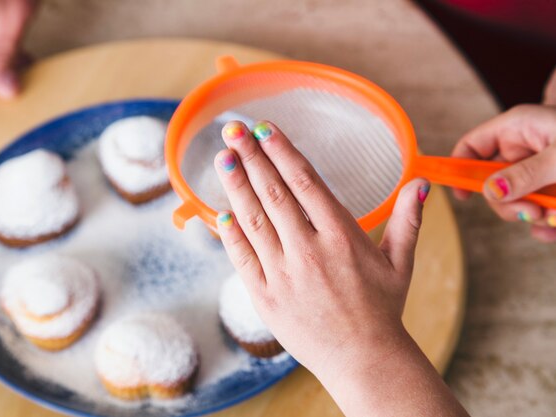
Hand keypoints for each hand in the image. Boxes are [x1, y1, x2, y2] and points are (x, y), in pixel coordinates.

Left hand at [214, 121, 467, 416]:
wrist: (363, 359)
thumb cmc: (382, 309)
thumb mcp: (400, 262)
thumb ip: (408, 219)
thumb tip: (422, 183)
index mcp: (342, 237)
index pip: (306, 183)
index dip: (283, 152)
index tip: (265, 129)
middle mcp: (310, 251)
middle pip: (274, 194)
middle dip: (251, 158)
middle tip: (233, 129)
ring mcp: (284, 275)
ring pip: (253, 221)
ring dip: (235, 187)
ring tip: (222, 158)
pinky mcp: (265, 298)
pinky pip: (242, 259)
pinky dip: (230, 235)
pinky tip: (220, 213)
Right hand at [451, 104, 555, 241]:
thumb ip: (525, 174)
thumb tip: (490, 190)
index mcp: (519, 128)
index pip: (472, 145)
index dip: (459, 167)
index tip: (460, 196)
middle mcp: (526, 149)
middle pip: (490, 180)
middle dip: (506, 201)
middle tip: (529, 211)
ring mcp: (540, 171)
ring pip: (515, 200)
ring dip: (530, 214)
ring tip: (552, 217)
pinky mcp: (554, 190)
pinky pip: (538, 211)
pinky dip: (546, 224)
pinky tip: (554, 228)